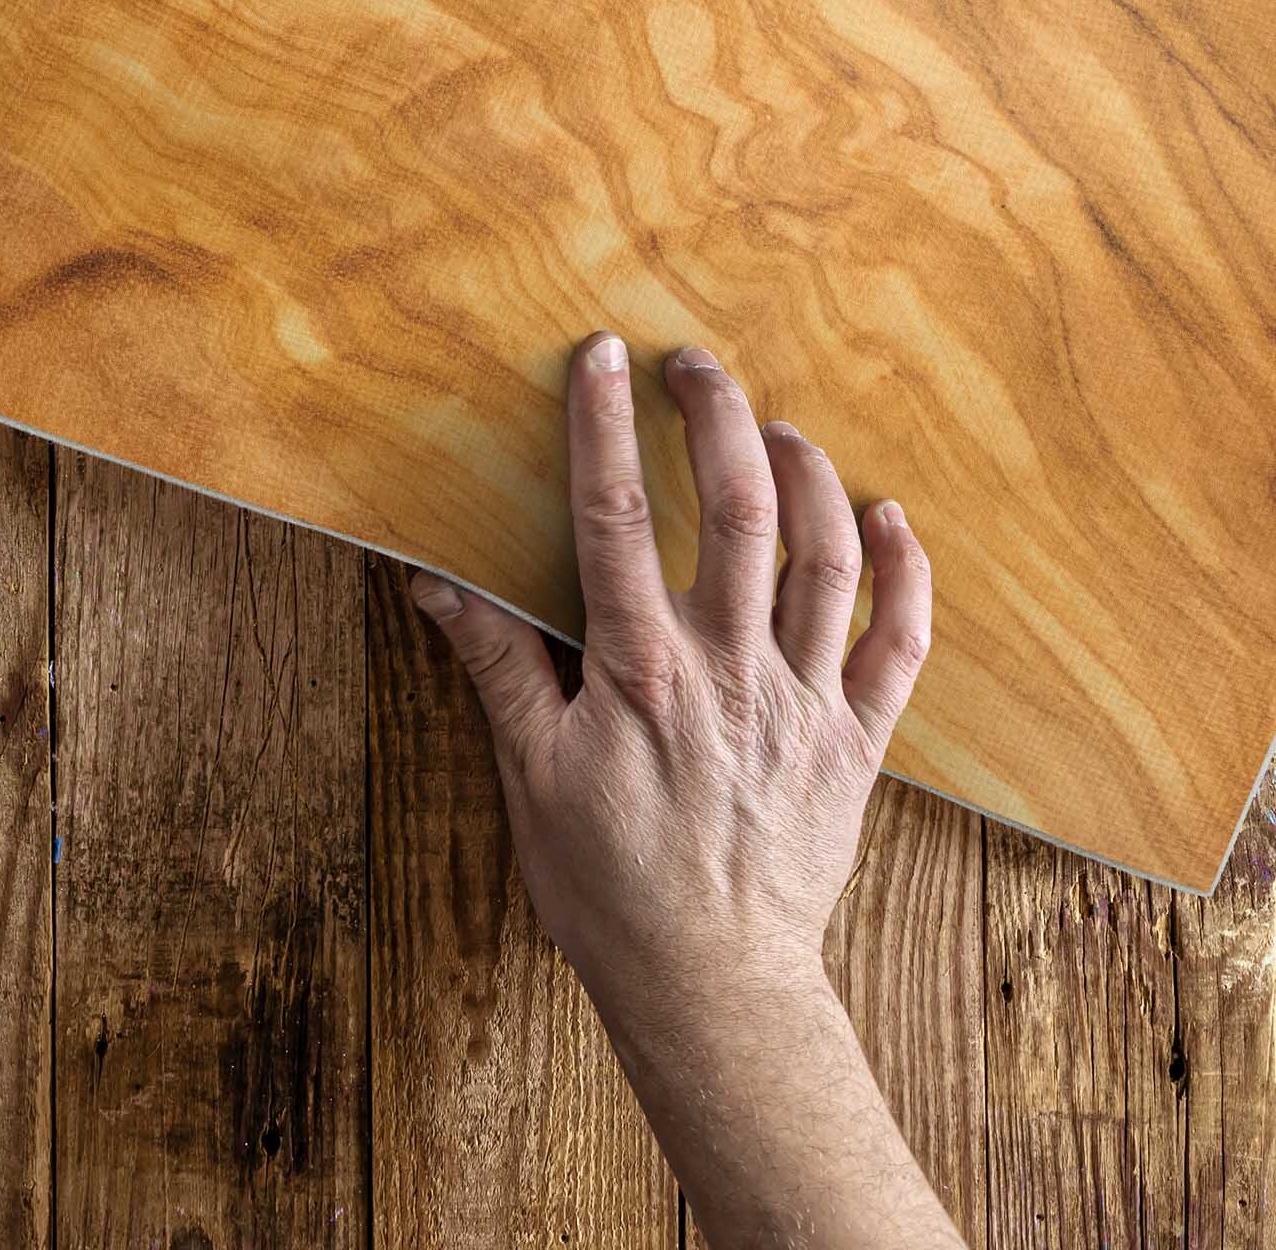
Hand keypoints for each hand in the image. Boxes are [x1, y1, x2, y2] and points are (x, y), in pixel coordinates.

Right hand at [412, 335, 931, 1045]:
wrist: (711, 985)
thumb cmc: (609, 885)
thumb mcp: (529, 775)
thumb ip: (497, 666)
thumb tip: (438, 584)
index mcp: (643, 672)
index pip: (619, 519)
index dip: (607, 427)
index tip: (602, 355)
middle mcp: (732, 671)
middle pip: (740, 511)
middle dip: (719, 418)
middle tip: (697, 364)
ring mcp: (804, 703)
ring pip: (825, 558)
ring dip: (807, 475)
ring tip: (778, 425)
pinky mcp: (856, 742)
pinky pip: (899, 642)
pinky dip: (904, 572)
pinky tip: (887, 515)